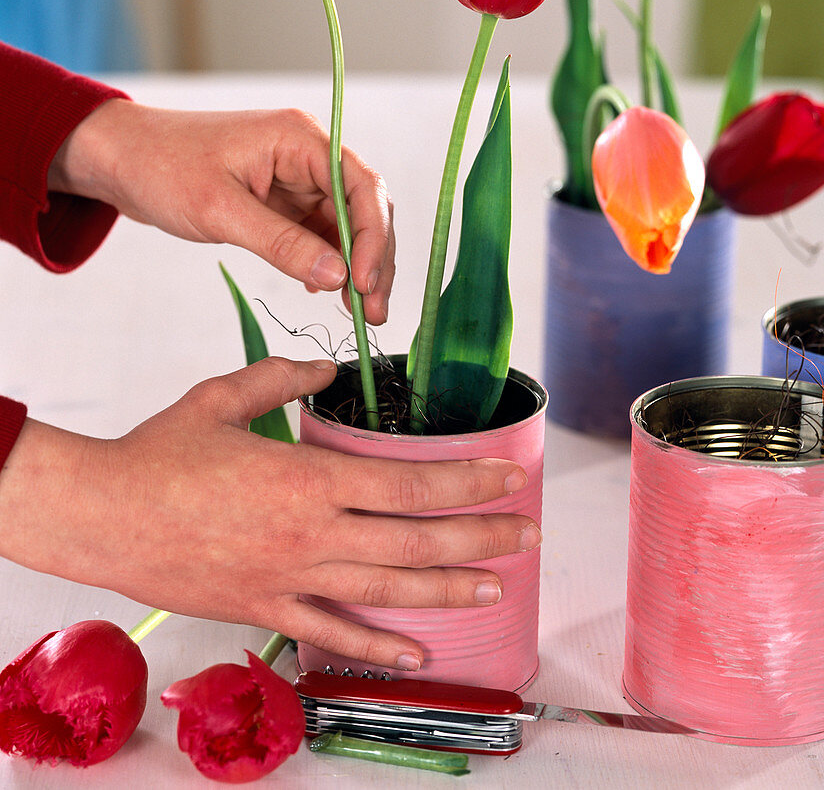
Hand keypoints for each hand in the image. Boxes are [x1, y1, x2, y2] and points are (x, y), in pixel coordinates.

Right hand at [0, 358, 539, 670]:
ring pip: (387, 591)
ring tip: (496, 586)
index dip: (467, 482)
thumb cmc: (160, 453)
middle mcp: (311, 534)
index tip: (508, 476)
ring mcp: (291, 579)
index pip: (410, 483)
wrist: (100, 515)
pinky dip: (377, 646)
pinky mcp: (264, 610)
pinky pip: (331, 633)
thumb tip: (327, 367)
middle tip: (527, 534)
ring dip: (448, 590)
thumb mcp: (223, 395)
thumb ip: (283, 376)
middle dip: (481, 538)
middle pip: (416, 540)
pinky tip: (417, 652)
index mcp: (308, 478)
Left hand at [47, 100, 393, 322]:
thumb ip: (282, 244)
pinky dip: (328, 263)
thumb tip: (338, 277)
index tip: (364, 285)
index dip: (372, 239)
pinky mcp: (285, 200)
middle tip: (372, 312)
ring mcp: (298, 178)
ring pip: (348, 226)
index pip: (363, 189)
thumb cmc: (161, 168)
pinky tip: (323, 291)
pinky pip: (320, 233)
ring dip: (355, 268)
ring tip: (358, 313)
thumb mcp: (220, 210)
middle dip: (373, 261)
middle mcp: (309, 154)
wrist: (119, 159)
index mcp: (301, 140)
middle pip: (365, 209)